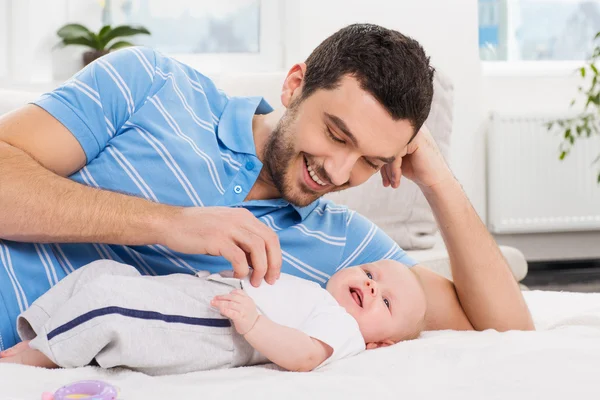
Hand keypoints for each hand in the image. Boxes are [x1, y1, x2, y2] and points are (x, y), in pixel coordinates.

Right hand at [161, 207, 280, 286]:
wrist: (171, 223)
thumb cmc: (197, 229)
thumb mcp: (225, 227)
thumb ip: (241, 239)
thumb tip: (256, 260)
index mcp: (244, 217)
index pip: (270, 236)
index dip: (276, 256)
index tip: (273, 273)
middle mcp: (240, 219)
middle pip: (269, 242)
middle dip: (273, 264)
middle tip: (269, 281)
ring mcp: (229, 228)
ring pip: (257, 248)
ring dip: (260, 268)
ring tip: (254, 281)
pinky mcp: (217, 239)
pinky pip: (238, 257)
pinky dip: (241, 269)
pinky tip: (237, 276)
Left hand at [211, 289, 258, 334]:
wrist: (255, 327)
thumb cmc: (249, 316)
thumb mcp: (248, 304)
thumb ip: (240, 299)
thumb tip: (227, 297)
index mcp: (247, 299)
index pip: (237, 292)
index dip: (228, 293)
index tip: (221, 296)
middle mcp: (245, 303)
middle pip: (231, 297)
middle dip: (221, 297)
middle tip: (214, 298)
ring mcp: (243, 310)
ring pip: (230, 304)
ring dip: (220, 303)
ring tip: (214, 303)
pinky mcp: (240, 318)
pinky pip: (231, 312)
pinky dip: (225, 310)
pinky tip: (220, 309)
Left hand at [380, 125, 453, 189]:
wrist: (435, 179)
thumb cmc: (413, 169)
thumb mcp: (395, 159)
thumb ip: (381, 151)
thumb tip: (358, 150)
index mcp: (399, 128)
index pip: (380, 141)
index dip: (377, 160)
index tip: (380, 176)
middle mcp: (406, 127)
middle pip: (383, 145)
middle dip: (382, 167)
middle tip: (385, 182)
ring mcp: (412, 132)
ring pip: (388, 151)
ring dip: (388, 171)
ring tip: (390, 183)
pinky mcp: (416, 140)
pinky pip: (396, 155)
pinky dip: (394, 171)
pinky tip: (396, 182)